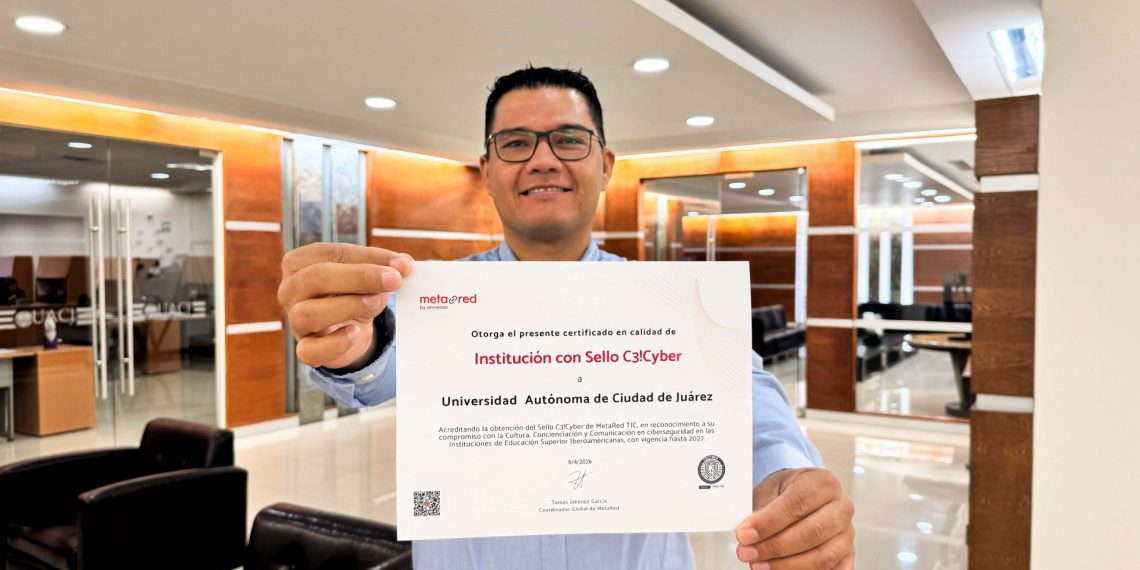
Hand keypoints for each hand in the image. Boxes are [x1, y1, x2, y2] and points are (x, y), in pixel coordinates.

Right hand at [278, 243, 412, 369]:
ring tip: (375, 303)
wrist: (351, 329)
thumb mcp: (369, 276)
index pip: (332, 254)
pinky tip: (356, 332)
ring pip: (307, 313)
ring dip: (347, 306)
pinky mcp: (304, 348)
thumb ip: (384, 267)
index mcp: (300, 262)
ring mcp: (294, 320)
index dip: (369, 258)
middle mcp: (290, 289)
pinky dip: (335, 343)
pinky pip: (309, 351)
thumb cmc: (354, 294)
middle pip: (316, 278)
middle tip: (393, 280)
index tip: (402, 265)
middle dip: (359, 277)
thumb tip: (404, 265)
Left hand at [735, 467, 854, 568]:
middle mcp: (842, 507)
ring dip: (786, 566)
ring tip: (758, 565)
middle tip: (747, 553)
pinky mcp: (847, 554)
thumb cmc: (787, 491)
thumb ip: (762, 511)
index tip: (744, 535)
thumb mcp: (771, 490)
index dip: (768, 523)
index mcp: (825, 483)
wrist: (802, 493)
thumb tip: (748, 535)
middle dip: (774, 547)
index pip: (796, 505)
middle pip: (809, 533)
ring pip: (821, 557)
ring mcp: (847, 533)